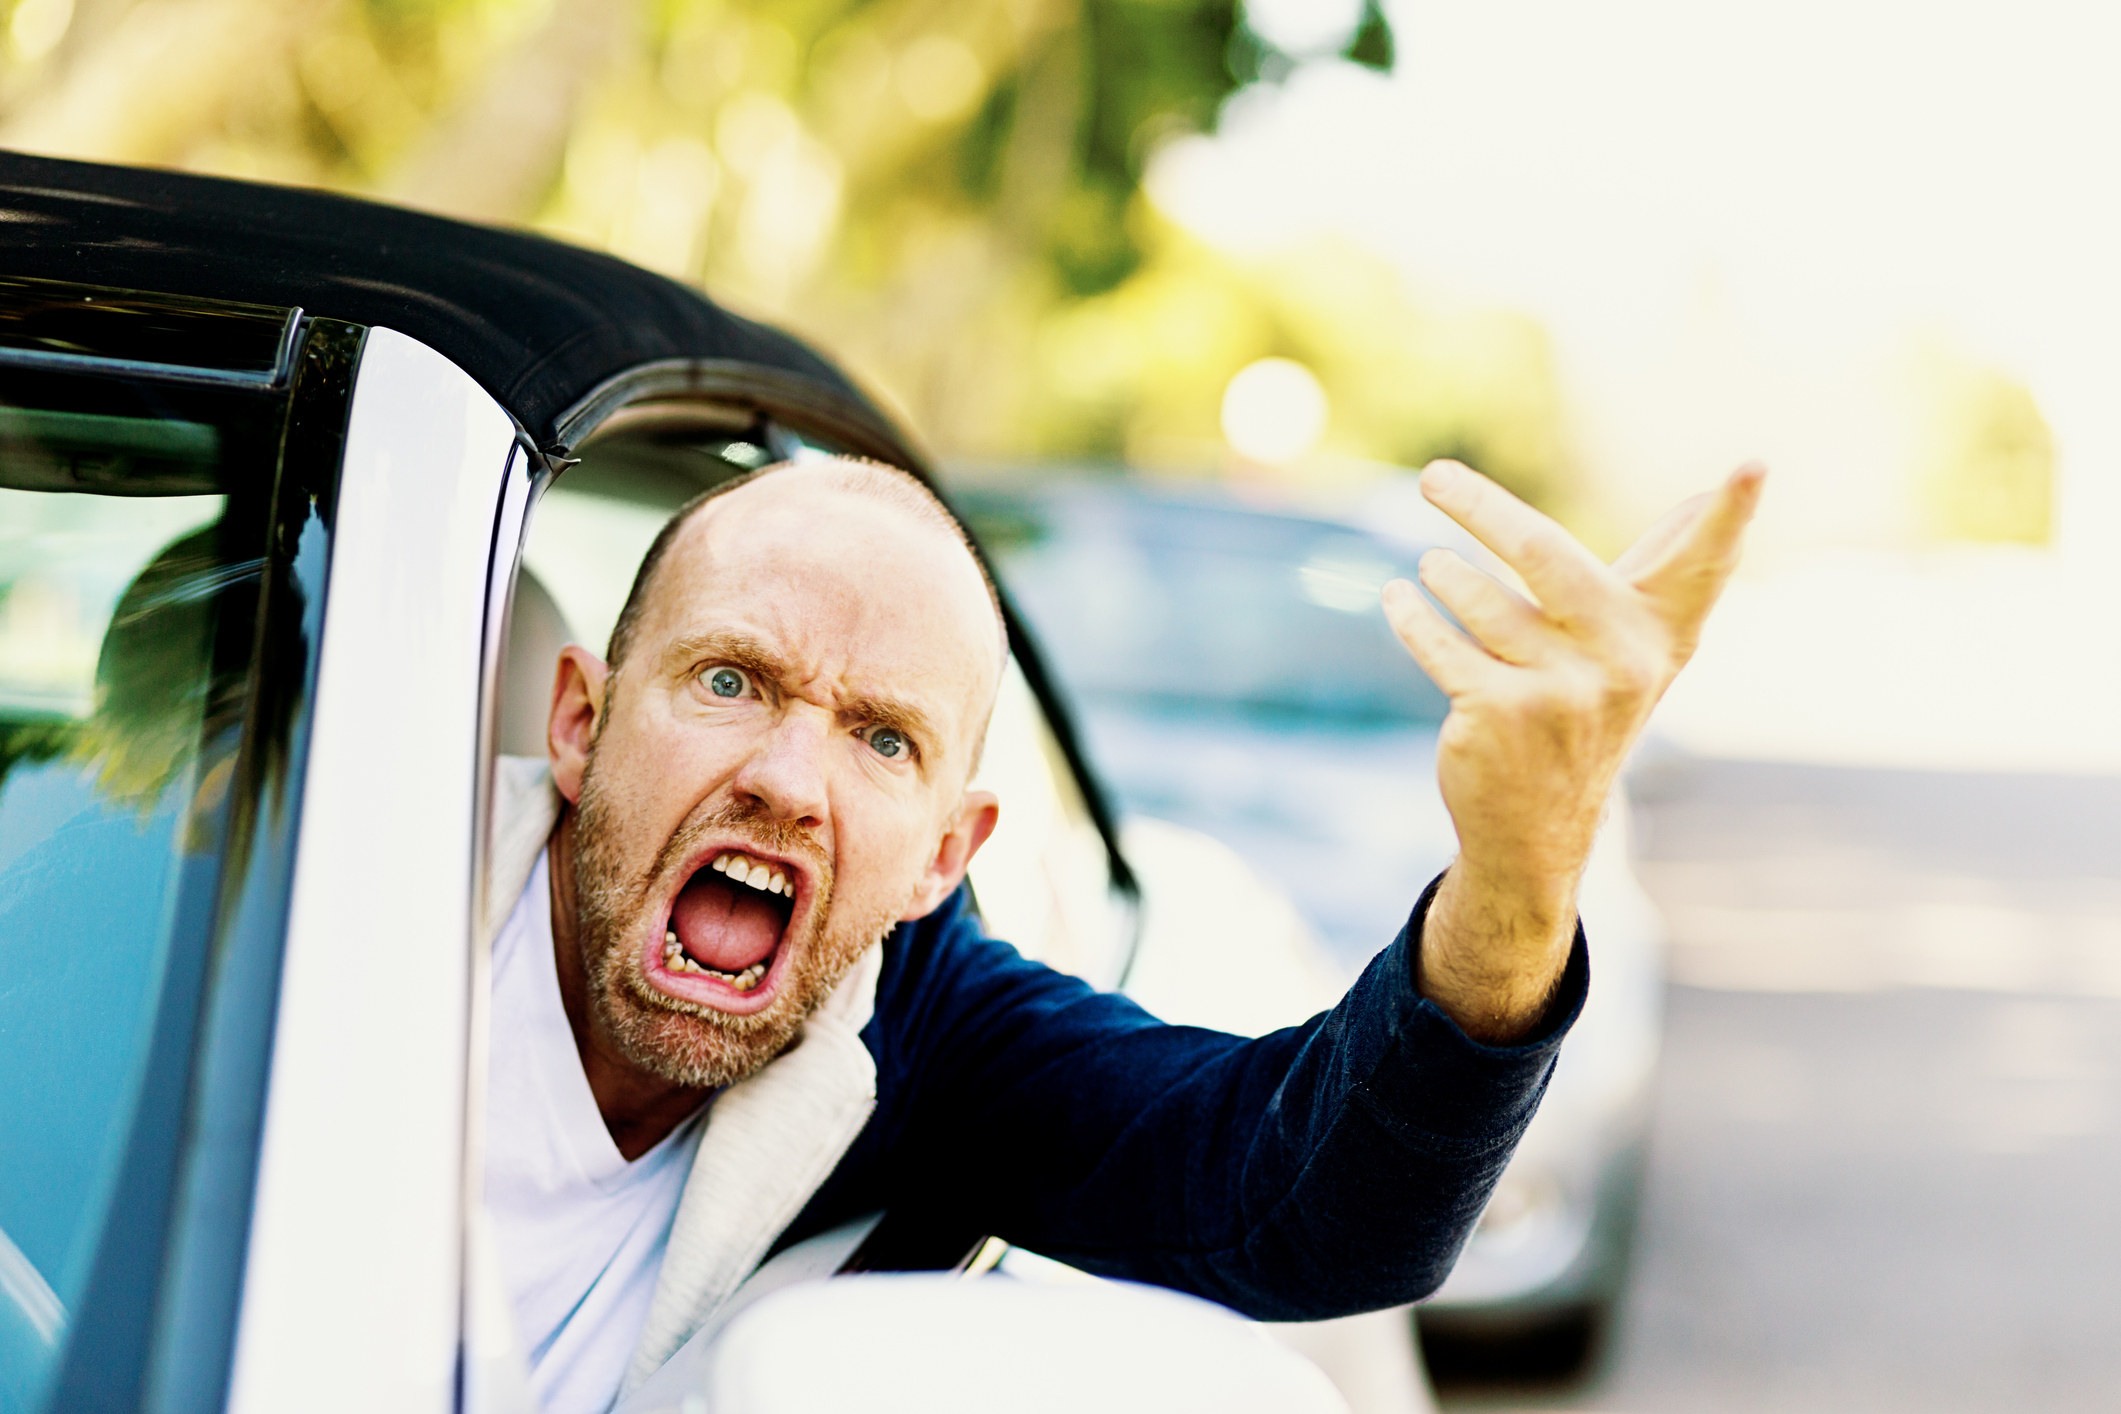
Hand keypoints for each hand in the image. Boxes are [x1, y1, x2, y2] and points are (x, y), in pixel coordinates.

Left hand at [1382, 459, 1764, 1042]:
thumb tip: (1721, 485)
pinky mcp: (1500, 714)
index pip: (1701, 568)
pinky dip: (1412, 616)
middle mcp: (1619, 661)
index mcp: (1657, 634)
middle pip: (1544, 551)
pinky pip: (1441, 644)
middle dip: (1481, 507)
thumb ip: (1666, 566)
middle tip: (1433, 478)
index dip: (1731, 518)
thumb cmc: (1586, 707)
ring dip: (1446, 576)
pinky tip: (1398, 599)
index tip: (1754, 465)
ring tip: (1433, 567)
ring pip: (1480, 598)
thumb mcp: (1633, 645)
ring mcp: (1559, 691)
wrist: (1538, 824)